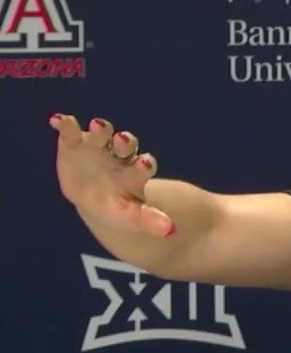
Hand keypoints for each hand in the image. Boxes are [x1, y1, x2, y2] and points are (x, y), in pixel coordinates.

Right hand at [49, 113, 173, 237]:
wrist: (94, 198)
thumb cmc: (116, 206)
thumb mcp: (129, 216)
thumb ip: (148, 220)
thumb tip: (171, 231)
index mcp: (135, 172)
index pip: (143, 166)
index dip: (144, 164)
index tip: (145, 163)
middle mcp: (120, 155)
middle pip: (125, 146)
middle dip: (125, 142)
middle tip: (123, 139)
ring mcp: (98, 147)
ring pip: (102, 135)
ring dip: (101, 130)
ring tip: (98, 125)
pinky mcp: (75, 143)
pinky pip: (71, 131)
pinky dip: (65, 125)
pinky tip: (57, 120)